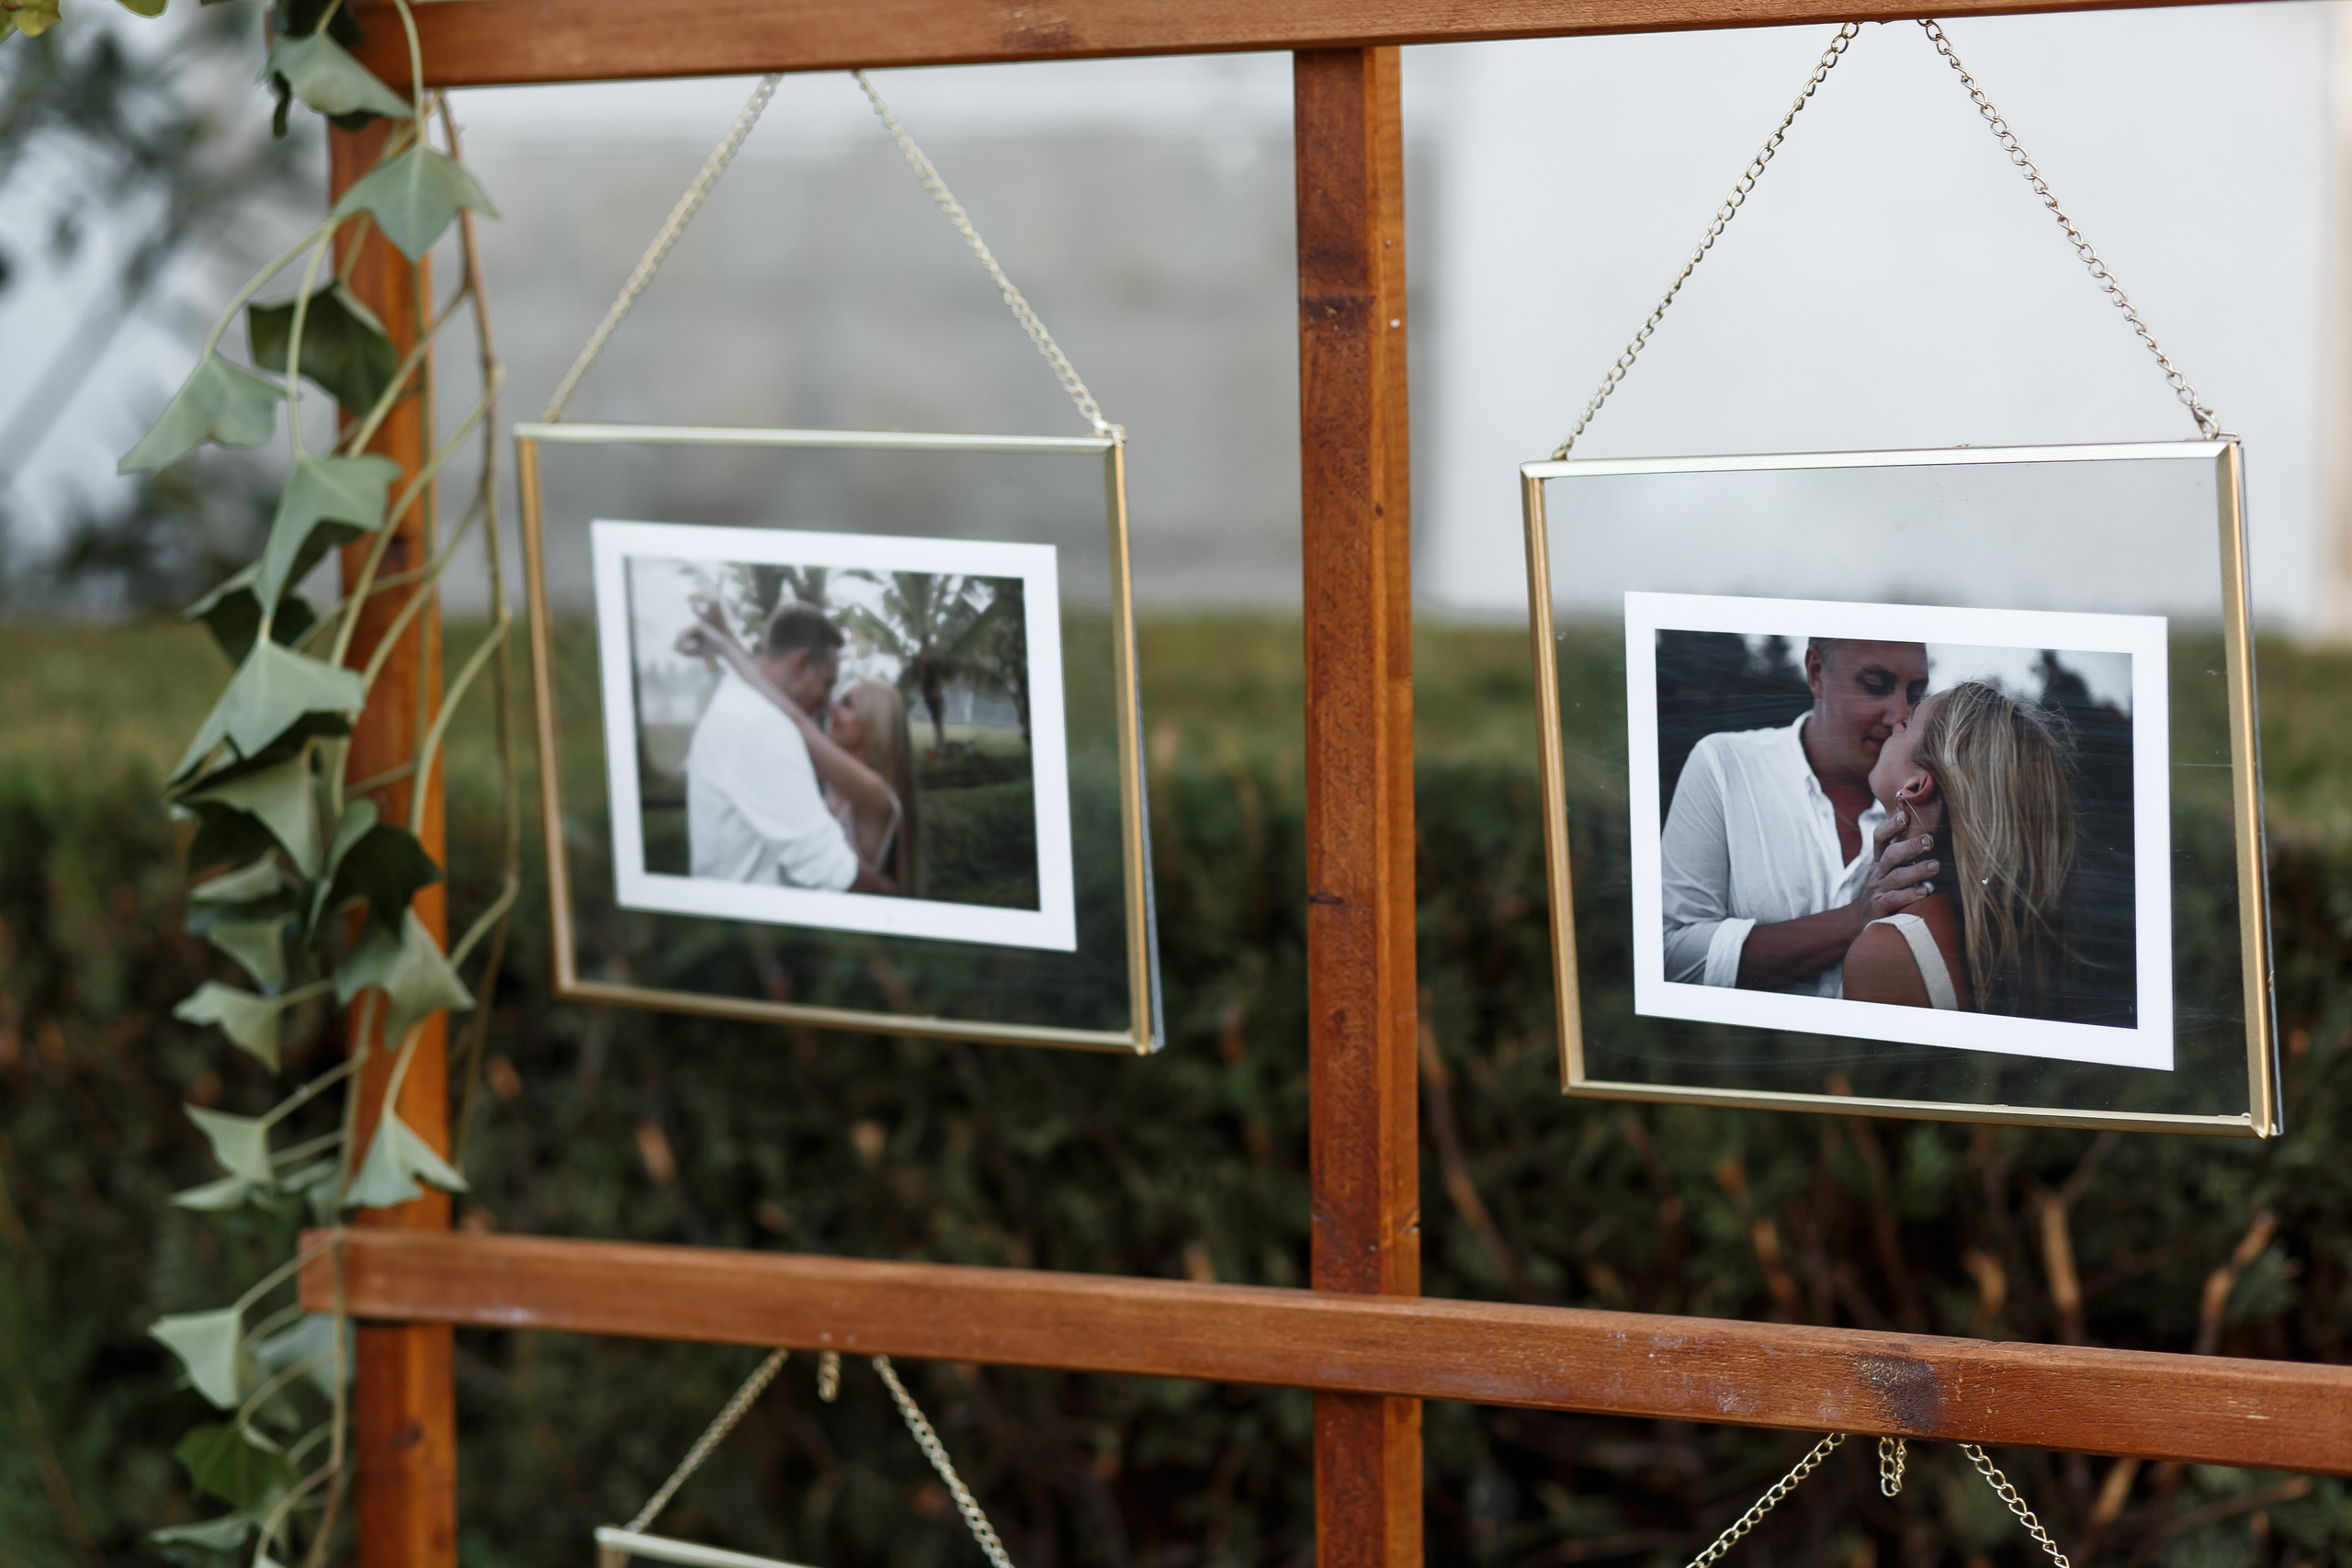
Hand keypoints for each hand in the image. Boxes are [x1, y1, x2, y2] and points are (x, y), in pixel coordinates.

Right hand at [1856, 803, 1938, 924]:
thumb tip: (1924, 832)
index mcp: (1878, 861)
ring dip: (1917, 870)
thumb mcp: (1884, 871)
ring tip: (1935, 866)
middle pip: (1891, 854)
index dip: (1891, 826)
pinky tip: (1924, 891)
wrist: (1857, 920)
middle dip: (1910, 845)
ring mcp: (1878, 890)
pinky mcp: (1880, 907)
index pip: (1880, 838)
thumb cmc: (1881, 891)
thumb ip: (1900, 854)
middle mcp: (1877, 873)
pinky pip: (1894, 899)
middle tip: (1929, 841)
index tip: (1905, 816)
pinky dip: (1910, 894)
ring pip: (1896, 876)